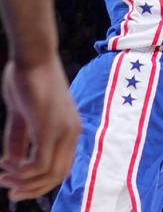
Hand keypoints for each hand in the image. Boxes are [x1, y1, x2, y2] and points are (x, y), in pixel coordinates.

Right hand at [0, 57, 80, 200]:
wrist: (33, 56)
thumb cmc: (28, 80)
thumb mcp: (22, 116)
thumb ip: (21, 138)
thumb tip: (14, 162)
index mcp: (71, 129)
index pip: (63, 168)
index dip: (40, 183)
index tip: (15, 186)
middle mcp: (73, 132)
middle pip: (58, 176)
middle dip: (32, 188)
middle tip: (7, 189)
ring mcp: (64, 130)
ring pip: (49, 174)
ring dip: (23, 181)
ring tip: (3, 174)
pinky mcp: (50, 127)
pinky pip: (39, 164)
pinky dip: (20, 170)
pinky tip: (5, 162)